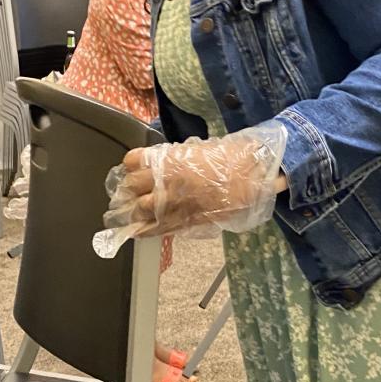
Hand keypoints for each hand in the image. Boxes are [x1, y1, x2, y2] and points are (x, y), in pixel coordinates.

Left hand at [93, 123, 288, 256]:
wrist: (253, 177)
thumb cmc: (231, 158)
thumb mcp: (200, 149)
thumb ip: (177, 158)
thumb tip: (163, 164)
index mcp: (169, 159)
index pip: (133, 161)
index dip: (131, 166)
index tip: (132, 169)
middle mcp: (166, 181)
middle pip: (131, 187)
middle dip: (127, 191)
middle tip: (126, 194)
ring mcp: (174, 203)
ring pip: (140, 210)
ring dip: (133, 212)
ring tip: (129, 214)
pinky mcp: (185, 220)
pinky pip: (157, 229)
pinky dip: (144, 231)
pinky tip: (136, 232)